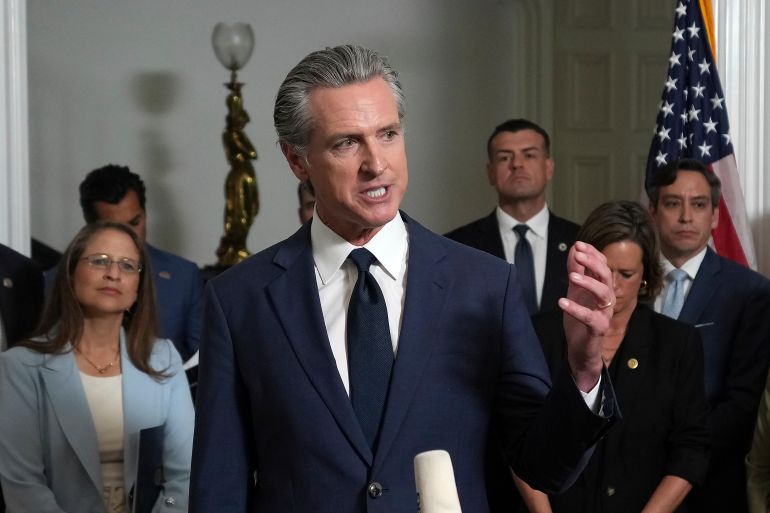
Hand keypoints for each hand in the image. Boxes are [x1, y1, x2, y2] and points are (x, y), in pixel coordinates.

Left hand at [559, 241, 613, 391]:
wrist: (580, 350)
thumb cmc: (579, 319)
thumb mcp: (575, 291)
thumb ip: (575, 271)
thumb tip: (574, 249)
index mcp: (601, 289)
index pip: (603, 266)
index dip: (593, 254)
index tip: (579, 244)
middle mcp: (607, 299)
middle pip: (607, 276)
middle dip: (593, 263)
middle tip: (579, 254)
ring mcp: (604, 314)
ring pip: (604, 294)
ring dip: (589, 282)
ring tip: (572, 276)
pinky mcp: (598, 329)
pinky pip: (591, 318)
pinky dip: (576, 309)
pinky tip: (562, 302)